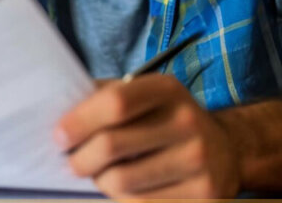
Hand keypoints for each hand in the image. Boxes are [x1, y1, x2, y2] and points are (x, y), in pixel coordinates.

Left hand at [55, 75, 240, 199]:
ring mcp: (199, 161)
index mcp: (167, 90)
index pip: (116, 102)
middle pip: (111, 145)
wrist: (225, 151)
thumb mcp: (143, 97)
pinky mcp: (203, 196)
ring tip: (98, 177)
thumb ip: (104, 98)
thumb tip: (56, 110)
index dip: (79, 121)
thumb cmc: (165, 122)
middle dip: (79, 159)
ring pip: (121, 182)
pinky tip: (121, 192)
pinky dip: (119, 201)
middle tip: (72, 164)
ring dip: (98, 183)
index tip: (59, 136)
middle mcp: (187, 121)